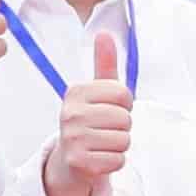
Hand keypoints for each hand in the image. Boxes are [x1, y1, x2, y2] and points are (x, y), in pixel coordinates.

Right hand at [40, 30, 134, 195]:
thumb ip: (104, 65)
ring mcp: (72, 138)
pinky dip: (115, 162)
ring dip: (120, 145)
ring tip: (103, 143)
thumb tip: (103, 33)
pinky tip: (100, 157)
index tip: (110, 109)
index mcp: (75, 91)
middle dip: (123, 126)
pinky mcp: (78, 162)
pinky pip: (118, 160)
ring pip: (124, 140)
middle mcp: (69, 113)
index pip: (123, 93)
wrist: (72, 160)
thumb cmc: (91, 121)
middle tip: (106, 130)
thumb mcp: (97, 92)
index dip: (125, 104)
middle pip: (125, 118)